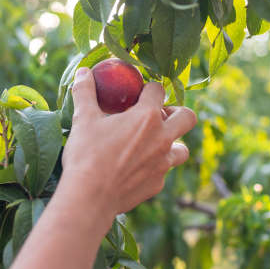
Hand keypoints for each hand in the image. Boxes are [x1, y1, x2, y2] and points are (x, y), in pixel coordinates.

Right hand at [57, 66, 196, 224]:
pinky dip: (155, 167)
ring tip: (153, 144)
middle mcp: (162, 138)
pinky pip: (164, 172)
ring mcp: (163, 164)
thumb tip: (82, 72)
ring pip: (182, 149)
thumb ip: (85, 92)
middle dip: (176, 112)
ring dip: (172, 143)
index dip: (148, 89)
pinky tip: (136, 169)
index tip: (138, 93)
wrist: (90, 197)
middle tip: (158, 116)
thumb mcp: (83, 119)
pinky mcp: (157, 184)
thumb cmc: (87, 154)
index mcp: (146, 117)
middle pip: (187, 117)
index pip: (158, 90)